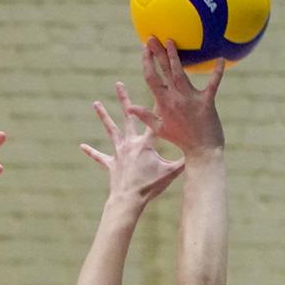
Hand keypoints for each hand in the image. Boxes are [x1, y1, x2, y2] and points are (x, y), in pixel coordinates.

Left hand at [82, 83, 184, 204]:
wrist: (128, 200)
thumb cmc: (150, 186)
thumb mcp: (171, 172)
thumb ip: (185, 161)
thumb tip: (203, 154)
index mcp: (145, 143)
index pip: (154, 119)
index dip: (157, 104)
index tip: (158, 86)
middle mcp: (130, 144)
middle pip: (128, 117)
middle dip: (124, 99)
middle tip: (118, 84)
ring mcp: (118, 153)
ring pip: (110, 130)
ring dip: (103, 116)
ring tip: (96, 103)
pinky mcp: (111, 164)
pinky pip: (99, 157)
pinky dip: (91, 152)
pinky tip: (82, 146)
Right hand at [125, 38, 224, 154]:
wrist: (201, 150)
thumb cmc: (181, 140)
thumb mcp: (159, 129)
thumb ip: (145, 116)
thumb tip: (129, 107)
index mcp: (163, 104)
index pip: (151, 79)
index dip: (147, 63)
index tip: (144, 49)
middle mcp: (175, 98)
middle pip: (164, 72)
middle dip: (157, 53)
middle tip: (152, 37)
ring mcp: (191, 99)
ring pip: (181, 74)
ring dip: (175, 57)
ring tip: (171, 41)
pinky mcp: (207, 101)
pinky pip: (213, 83)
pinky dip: (217, 71)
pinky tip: (220, 58)